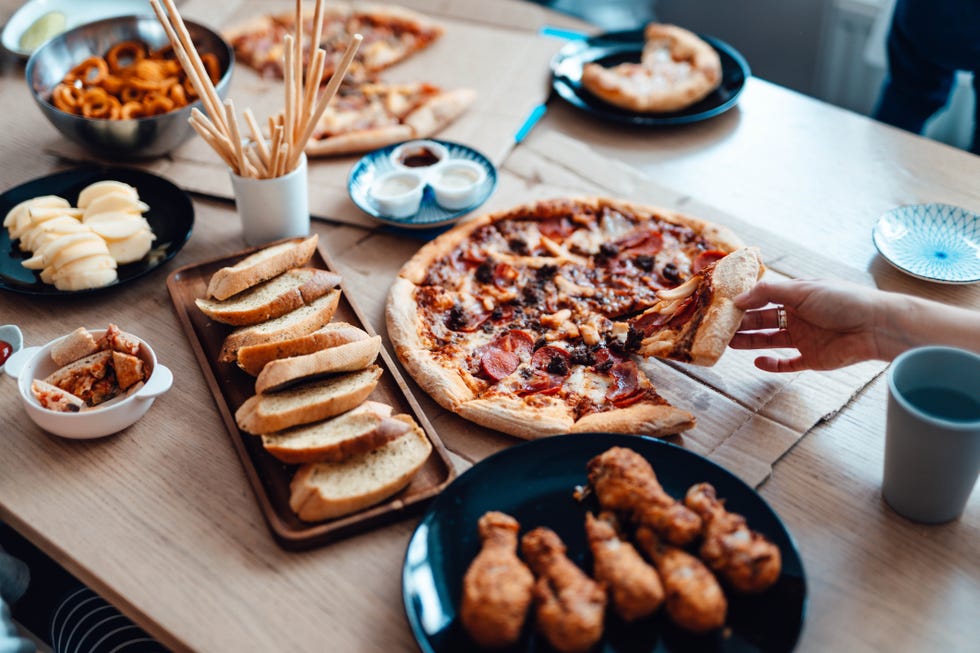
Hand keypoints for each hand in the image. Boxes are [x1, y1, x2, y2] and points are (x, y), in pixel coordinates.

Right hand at [729, 279, 882, 372]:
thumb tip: (738, 299)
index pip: (763, 299)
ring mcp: (804, 338)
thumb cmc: (842, 300)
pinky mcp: (812, 358)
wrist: (875, 326)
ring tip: (729, 344)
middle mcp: (798, 316)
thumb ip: (767, 293)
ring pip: (770, 341)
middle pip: (762, 320)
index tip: (722, 308)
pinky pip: (787, 363)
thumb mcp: (801, 290)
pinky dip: (772, 364)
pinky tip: (758, 361)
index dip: (744, 303)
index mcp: (795, 296)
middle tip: (719, 329)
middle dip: (741, 324)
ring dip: (750, 342)